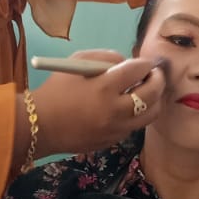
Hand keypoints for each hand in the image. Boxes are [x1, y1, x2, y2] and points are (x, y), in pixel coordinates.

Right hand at [33, 49, 165, 156]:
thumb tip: (127, 62)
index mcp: (104, 87)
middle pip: (151, 94)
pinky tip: (129, 108)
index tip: (146, 63)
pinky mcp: (112, 141)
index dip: (146, 64)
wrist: (40, 125)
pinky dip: (136, 115)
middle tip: (155, 75)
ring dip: (154, 101)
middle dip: (158, 80)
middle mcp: (115, 110)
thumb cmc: (56, 90)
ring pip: (150, 115)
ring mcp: (115, 129)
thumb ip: (105, 57)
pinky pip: (133, 126)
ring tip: (149, 93)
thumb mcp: (76, 63)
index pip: (138, 70)